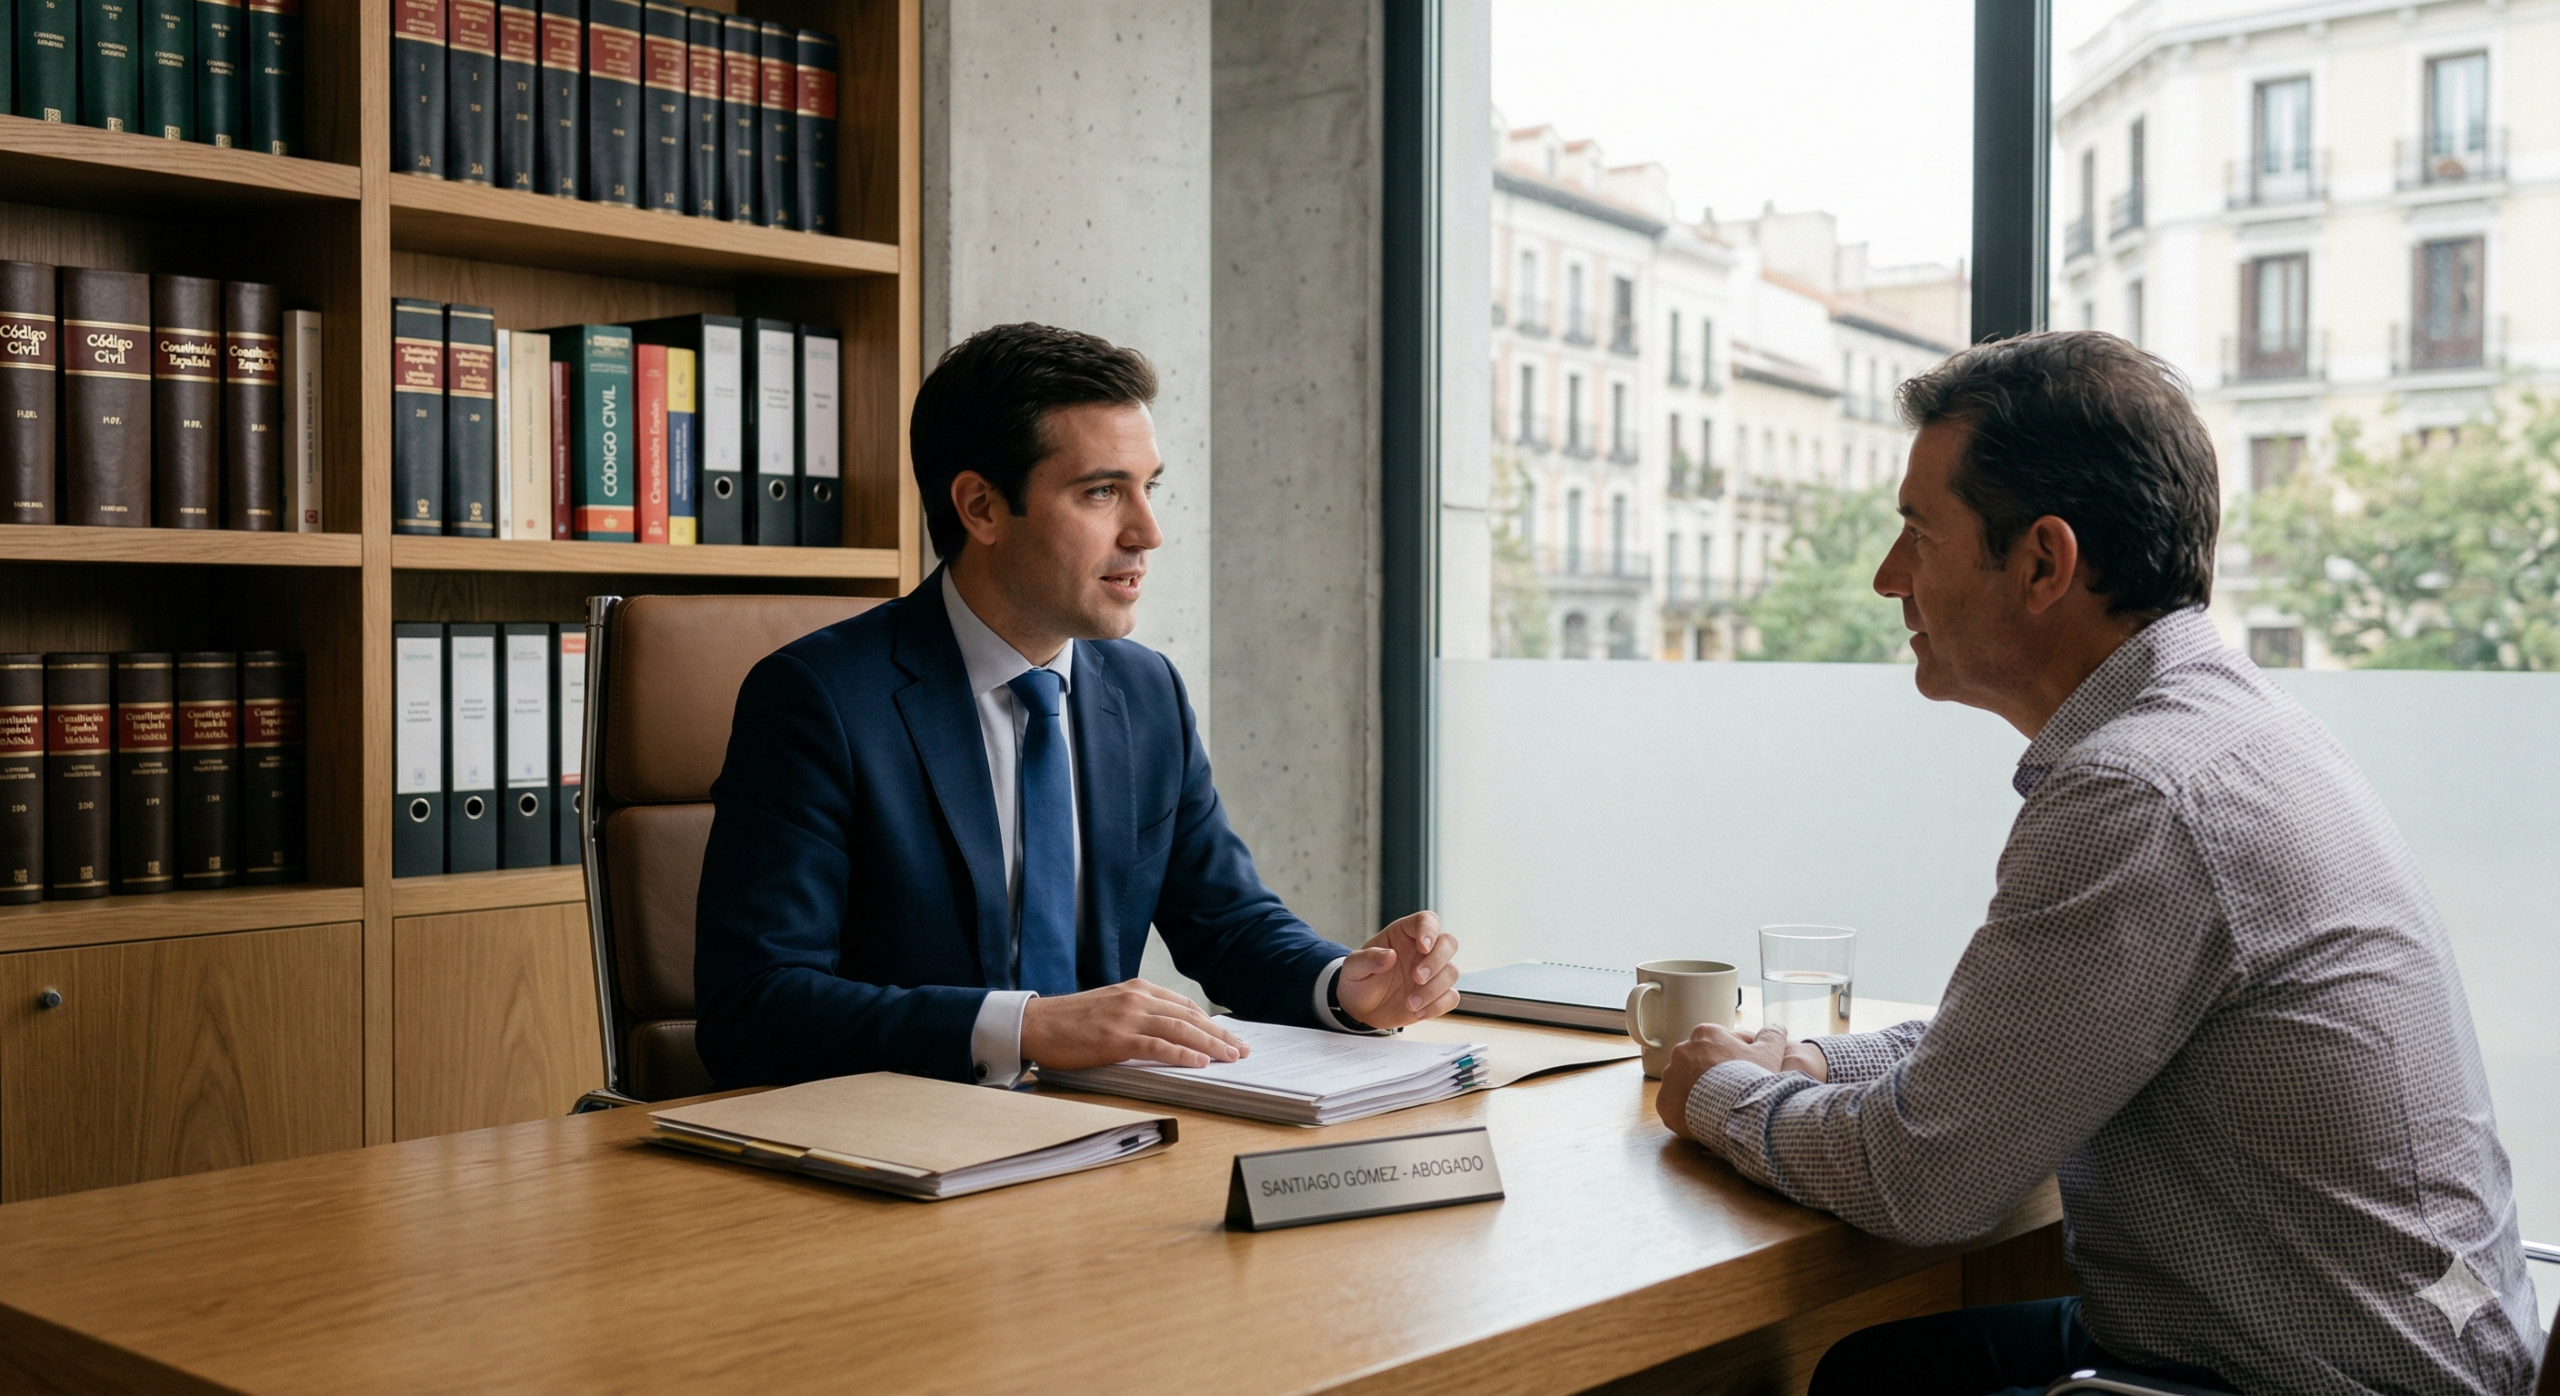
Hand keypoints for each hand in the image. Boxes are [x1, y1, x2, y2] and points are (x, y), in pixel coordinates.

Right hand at [1020, 979, 1247, 1069]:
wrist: (1036, 1023)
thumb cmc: (1070, 1021)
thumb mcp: (1110, 1007)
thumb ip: (1138, 1014)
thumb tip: (1168, 1033)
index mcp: (1137, 990)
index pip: (1185, 1005)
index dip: (1211, 1022)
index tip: (1229, 1035)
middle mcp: (1137, 998)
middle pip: (1190, 1016)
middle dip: (1220, 1034)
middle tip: (1242, 1049)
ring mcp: (1127, 1017)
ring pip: (1180, 1029)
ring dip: (1210, 1044)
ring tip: (1230, 1057)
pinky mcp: (1116, 1038)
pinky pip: (1157, 1046)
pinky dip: (1182, 1054)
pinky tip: (1199, 1062)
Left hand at [1335, 911, 1459, 1029]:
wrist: (1360, 1009)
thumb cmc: (1358, 981)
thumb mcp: (1353, 968)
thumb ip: (1367, 959)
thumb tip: (1389, 955)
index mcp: (1403, 935)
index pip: (1427, 920)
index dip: (1429, 930)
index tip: (1423, 947)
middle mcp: (1422, 951)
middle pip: (1448, 943)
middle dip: (1436, 961)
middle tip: (1417, 978)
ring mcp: (1432, 973)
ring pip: (1452, 972)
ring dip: (1433, 989)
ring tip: (1410, 1003)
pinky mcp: (1436, 995)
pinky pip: (1451, 997)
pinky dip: (1437, 1006)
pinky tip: (1418, 1012)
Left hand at [1654, 1025, 1830, 1138]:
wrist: (1735, 1112)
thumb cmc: (1752, 1079)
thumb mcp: (1769, 1053)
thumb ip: (1771, 1036)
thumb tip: (1776, 1027)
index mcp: (1705, 1034)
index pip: (1722, 1043)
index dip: (1738, 1058)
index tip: (1748, 1073)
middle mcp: (1682, 1050)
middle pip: (1701, 1063)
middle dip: (1715, 1074)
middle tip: (1734, 1092)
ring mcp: (1669, 1076)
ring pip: (1686, 1083)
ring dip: (1698, 1092)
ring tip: (1720, 1106)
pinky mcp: (1664, 1102)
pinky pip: (1675, 1105)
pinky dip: (1687, 1112)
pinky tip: (1704, 1118)